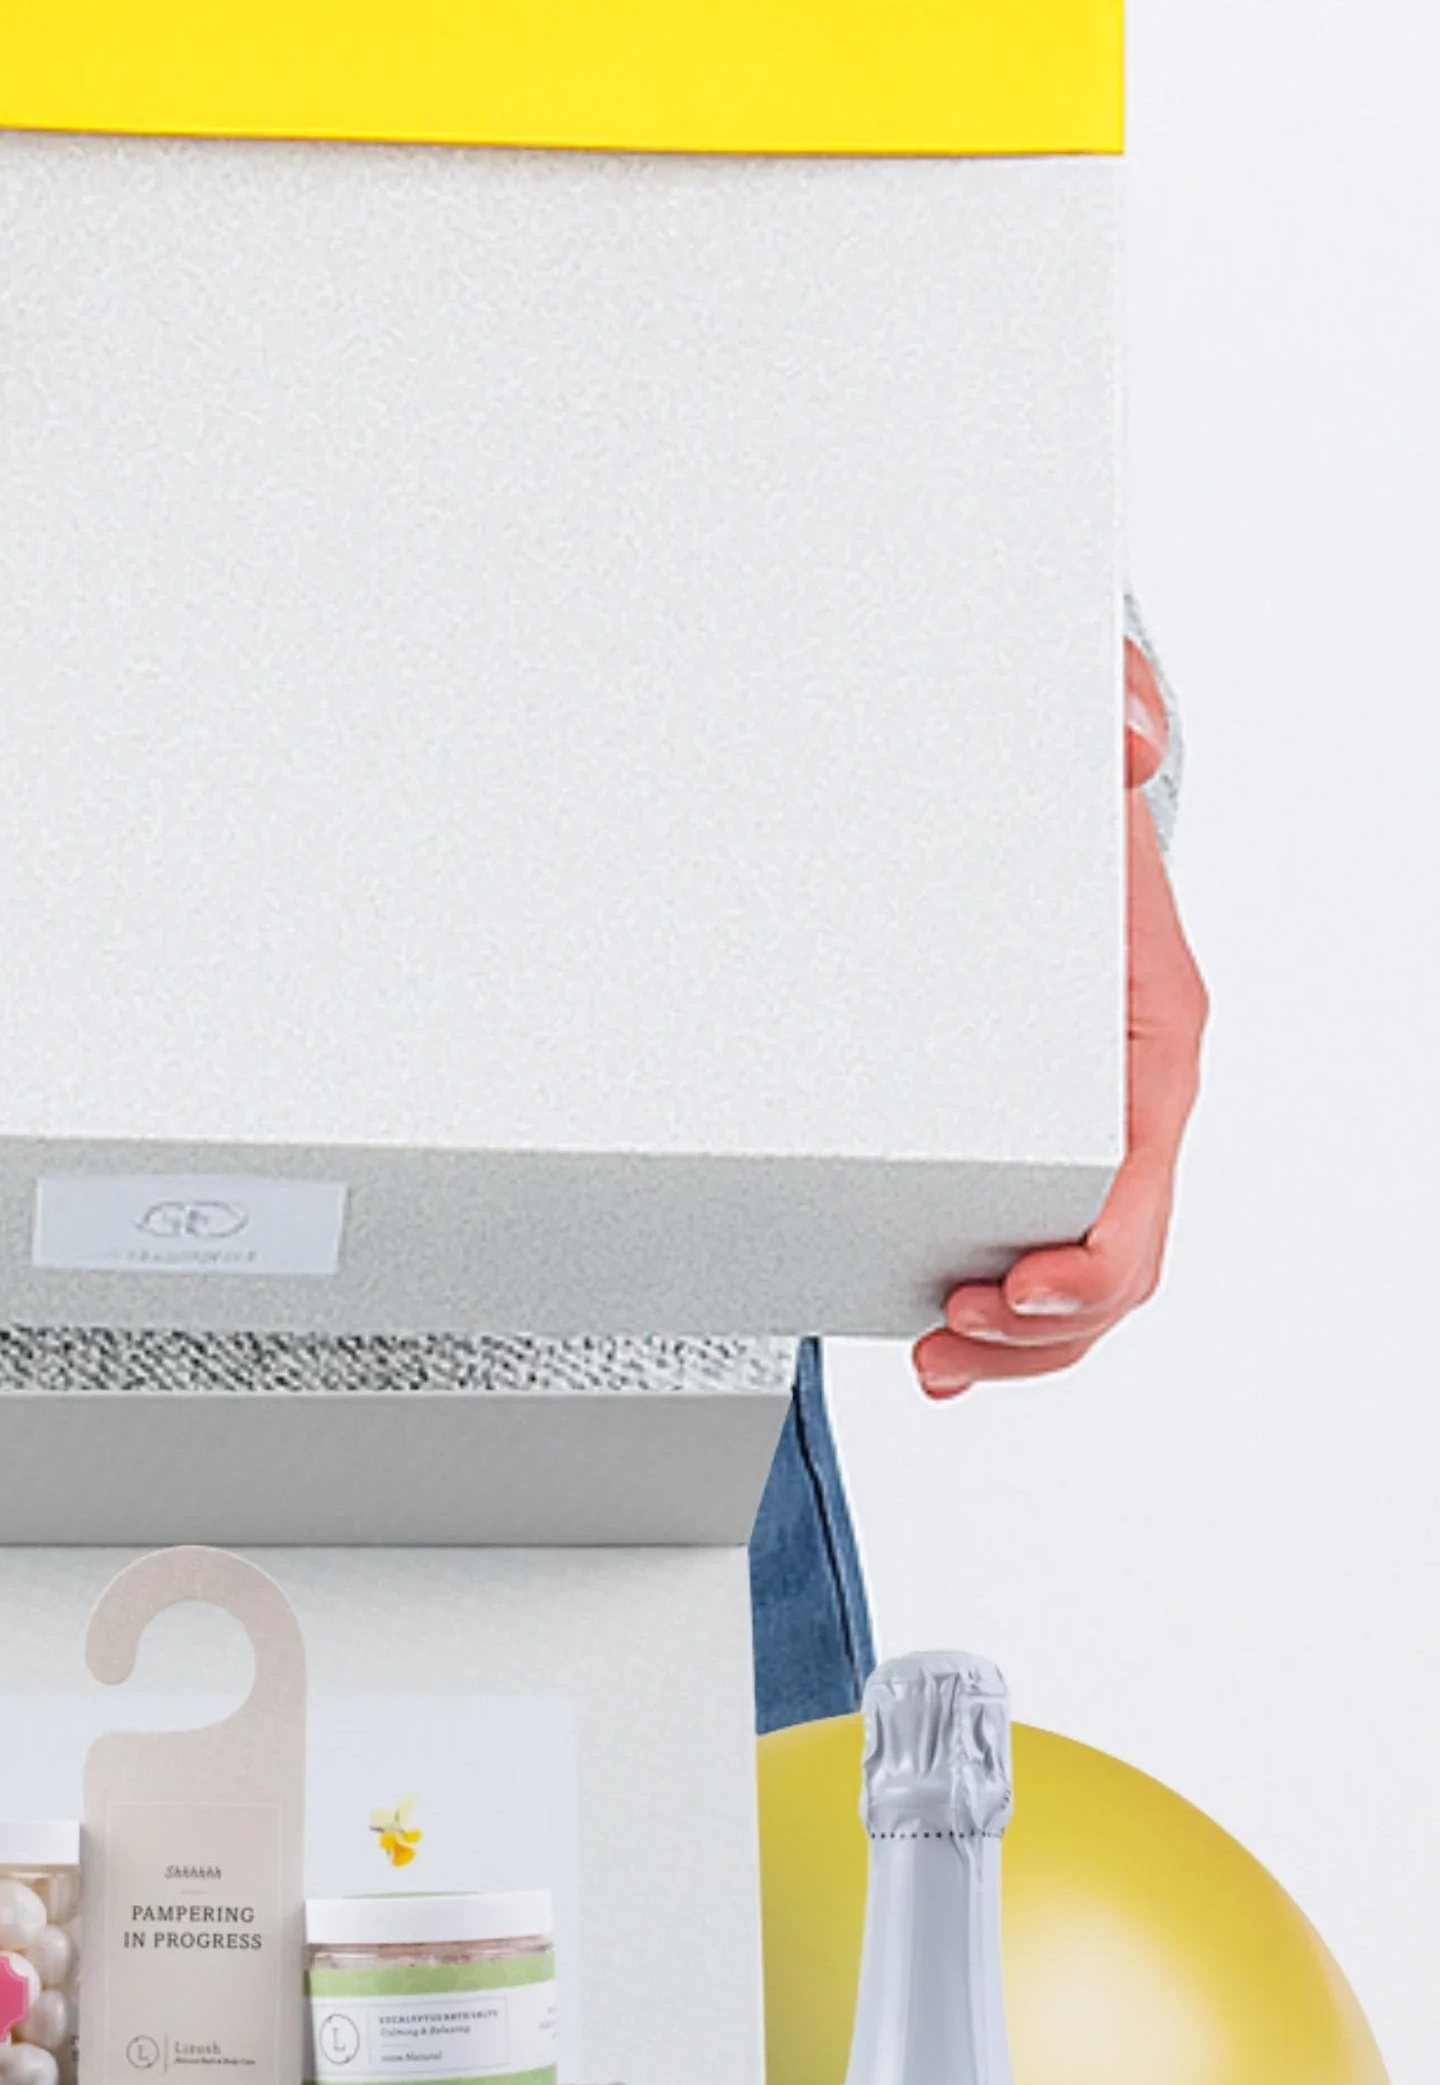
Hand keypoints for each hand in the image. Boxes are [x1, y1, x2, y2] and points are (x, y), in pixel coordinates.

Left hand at [914, 642, 1204, 1396]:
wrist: (1034, 822)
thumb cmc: (1058, 812)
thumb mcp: (1078, 756)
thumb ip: (1106, 725)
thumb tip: (1125, 734)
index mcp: (1150, 1035)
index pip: (1141, 1174)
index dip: (1093, 1253)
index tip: (1022, 1286)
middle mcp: (1129, 1102)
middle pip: (1119, 1261)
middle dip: (1043, 1329)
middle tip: (950, 1340)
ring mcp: (1084, 1137)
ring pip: (1083, 1284)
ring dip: (1019, 1347)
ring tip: (937, 1359)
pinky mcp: (1030, 1152)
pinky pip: (1037, 1258)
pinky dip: (998, 1321)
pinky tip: (935, 1337)